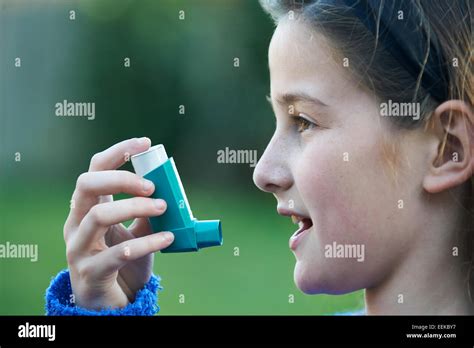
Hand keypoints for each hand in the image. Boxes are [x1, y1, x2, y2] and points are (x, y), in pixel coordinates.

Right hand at [63, 137, 173, 309]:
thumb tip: (170, 191)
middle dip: (122, 179)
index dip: (118, 152)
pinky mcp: (90, 273)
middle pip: (87, 185)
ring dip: (135, 207)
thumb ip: (148, 213)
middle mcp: (77, 223)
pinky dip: (146, 242)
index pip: (95, 170)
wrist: (112, 305)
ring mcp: (78, 248)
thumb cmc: (124, 264)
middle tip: (152, 186)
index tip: (145, 143)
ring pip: (98, 215)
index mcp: (88, 208)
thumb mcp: (137, 233)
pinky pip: (118, 253)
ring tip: (163, 208)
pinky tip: (168, 239)